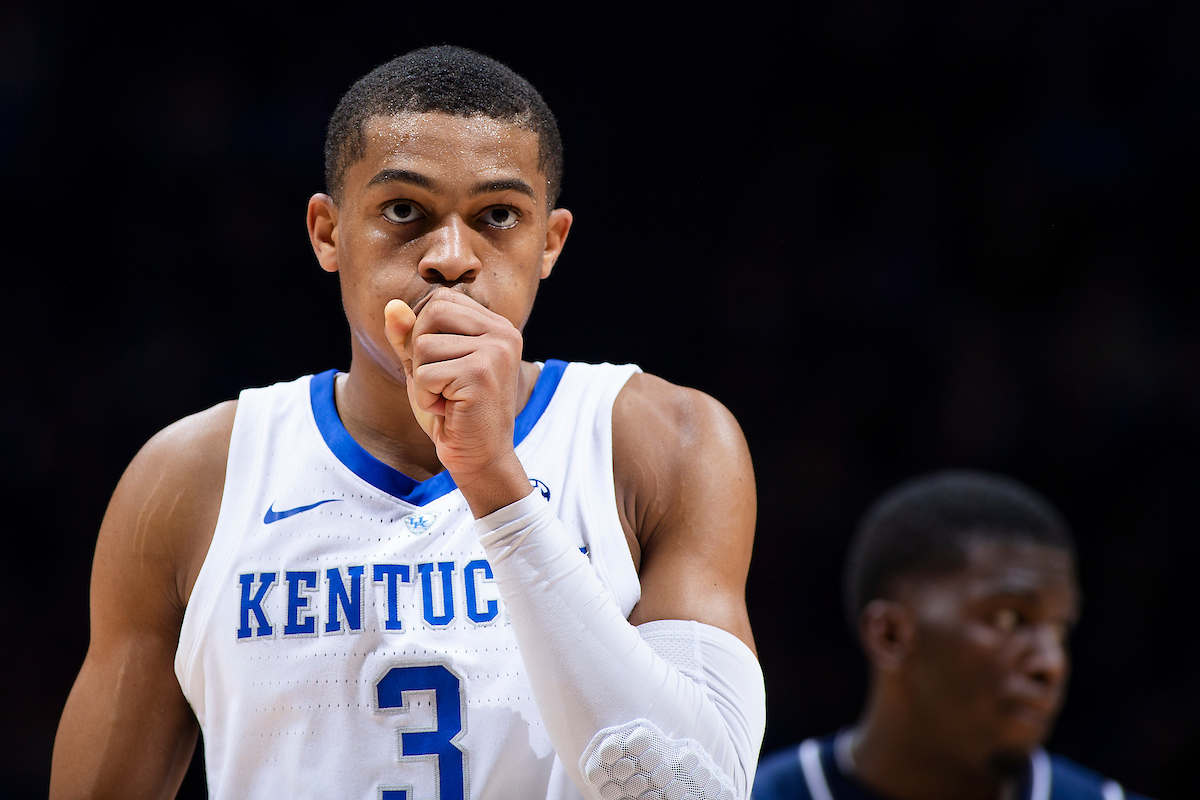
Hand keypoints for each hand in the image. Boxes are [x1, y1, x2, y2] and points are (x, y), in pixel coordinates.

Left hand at [383, 287, 527, 497]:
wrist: (480, 457)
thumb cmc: (453, 412)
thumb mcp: (424, 366)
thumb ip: (408, 335)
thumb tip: (391, 305)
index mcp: (496, 325)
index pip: (442, 299)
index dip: (422, 328)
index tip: (438, 362)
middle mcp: (503, 333)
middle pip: (433, 312)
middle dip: (420, 349)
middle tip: (440, 381)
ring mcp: (495, 352)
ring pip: (423, 345)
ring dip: (422, 378)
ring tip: (446, 397)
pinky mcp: (481, 374)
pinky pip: (425, 374)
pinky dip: (426, 397)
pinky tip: (448, 410)